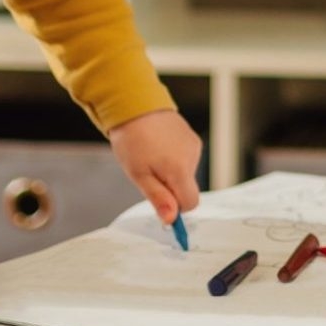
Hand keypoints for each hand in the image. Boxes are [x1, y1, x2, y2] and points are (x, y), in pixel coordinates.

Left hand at [109, 109, 201, 225]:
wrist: (134, 105)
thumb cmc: (132, 139)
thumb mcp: (138, 174)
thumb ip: (158, 198)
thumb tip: (171, 219)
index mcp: (179, 169)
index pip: (191, 203)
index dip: (177, 208)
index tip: (162, 205)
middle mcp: (192, 157)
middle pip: (188, 188)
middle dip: (171, 189)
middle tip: (149, 175)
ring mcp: (193, 146)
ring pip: (186, 174)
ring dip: (171, 173)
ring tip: (151, 156)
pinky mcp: (192, 137)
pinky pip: (186, 159)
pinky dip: (174, 159)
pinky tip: (158, 148)